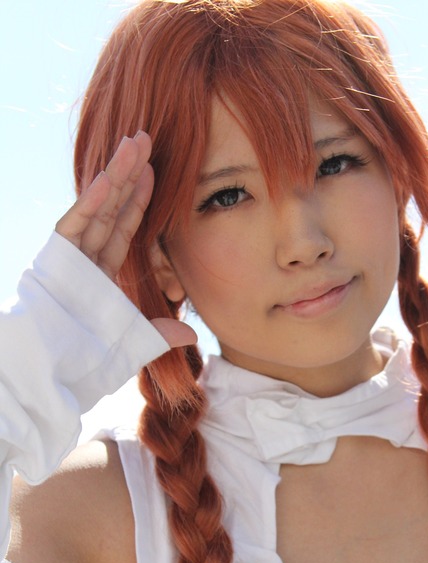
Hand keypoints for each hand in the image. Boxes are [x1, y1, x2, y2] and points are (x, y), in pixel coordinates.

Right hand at [55, 132, 195, 348]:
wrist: (51, 372)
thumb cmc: (86, 362)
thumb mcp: (133, 345)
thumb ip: (158, 333)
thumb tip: (190, 335)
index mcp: (101, 275)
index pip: (123, 229)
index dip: (139, 200)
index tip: (156, 173)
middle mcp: (84, 260)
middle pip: (112, 208)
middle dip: (129, 174)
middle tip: (145, 138)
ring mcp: (69, 257)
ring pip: (96, 208)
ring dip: (116, 175)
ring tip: (133, 143)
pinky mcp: (55, 259)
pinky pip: (76, 224)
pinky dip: (92, 202)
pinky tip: (110, 178)